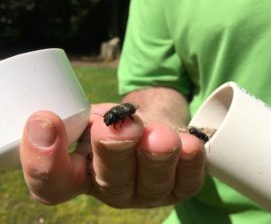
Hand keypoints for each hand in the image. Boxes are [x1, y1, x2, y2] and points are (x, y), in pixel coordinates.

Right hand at [20, 103, 205, 207]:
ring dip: (156, 156)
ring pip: (151, 182)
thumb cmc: (119, 119)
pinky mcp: (180, 187)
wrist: (154, 120)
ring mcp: (148, 192)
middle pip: (109, 180)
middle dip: (115, 150)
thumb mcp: (96, 115)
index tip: (45, 122)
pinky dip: (189, 161)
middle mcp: (113, 188)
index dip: (42, 162)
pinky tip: (191, 145)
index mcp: (82, 173)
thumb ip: (88, 119)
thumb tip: (85, 119)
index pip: (53, 184)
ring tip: (162, 135)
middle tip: (122, 126)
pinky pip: (187, 180)